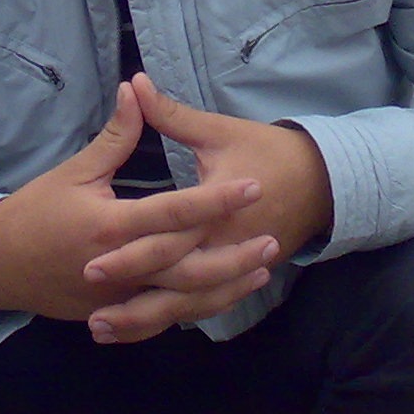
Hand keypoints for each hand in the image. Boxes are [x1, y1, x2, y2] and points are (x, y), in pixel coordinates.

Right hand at [0, 83, 278, 325]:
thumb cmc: (34, 211)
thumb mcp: (75, 170)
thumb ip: (115, 136)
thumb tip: (136, 89)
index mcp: (111, 226)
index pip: (175, 213)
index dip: (216, 200)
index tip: (251, 187)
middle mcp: (120, 268)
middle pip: (188, 266)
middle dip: (233, 256)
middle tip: (273, 239)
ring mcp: (118, 297)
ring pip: (182, 299)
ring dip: (224, 287)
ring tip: (261, 270)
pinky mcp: (116, 311)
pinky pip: (163, 314)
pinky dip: (196, 306)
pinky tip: (224, 295)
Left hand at [83, 74, 334, 344]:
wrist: (324, 181)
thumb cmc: (268, 151)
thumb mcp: (218, 132)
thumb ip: (171, 115)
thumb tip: (134, 84)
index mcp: (217, 210)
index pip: (168, 239)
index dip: (130, 255)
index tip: (91, 264)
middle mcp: (224, 246)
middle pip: (174, 282)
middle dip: (132, 301)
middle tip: (89, 313)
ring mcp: (233, 267)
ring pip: (187, 305)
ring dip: (145, 320)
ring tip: (100, 330)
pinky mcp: (237, 277)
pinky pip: (202, 306)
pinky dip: (171, 318)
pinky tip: (137, 327)